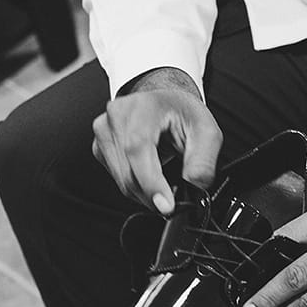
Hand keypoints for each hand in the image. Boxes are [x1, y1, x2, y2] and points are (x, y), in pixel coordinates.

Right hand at [92, 67, 222, 213]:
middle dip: (153, 194)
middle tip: (173, 201)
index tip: (165, 205)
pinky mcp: (100, 147)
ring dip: (145, 193)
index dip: (151, 181)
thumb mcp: (207, 132)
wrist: (166, 102)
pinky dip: (136, 186)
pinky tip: (150, 176)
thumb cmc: (183, 112)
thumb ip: (202, 162)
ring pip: (122, 180)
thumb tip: (194, 187)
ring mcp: (104, 131)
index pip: (138, 148)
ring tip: (165, 185)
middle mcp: (117, 116)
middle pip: (129, 170)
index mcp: (143, 106)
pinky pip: (117, 178)